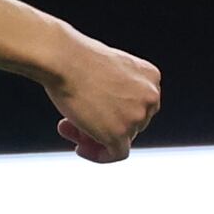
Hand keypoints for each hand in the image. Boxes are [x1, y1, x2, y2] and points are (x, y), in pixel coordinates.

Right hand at [44, 34, 158, 160]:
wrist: (63, 59)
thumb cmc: (75, 57)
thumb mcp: (108, 67)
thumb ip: (117, 87)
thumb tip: (109, 108)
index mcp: (150, 77)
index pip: (138, 104)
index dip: (113, 110)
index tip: (91, 109)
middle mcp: (151, 97)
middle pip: (130, 122)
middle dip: (101, 123)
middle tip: (73, 121)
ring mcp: (137, 116)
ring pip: (120, 138)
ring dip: (93, 135)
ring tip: (67, 127)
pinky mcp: (120, 133)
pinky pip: (117, 154)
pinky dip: (99, 156)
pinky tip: (80, 148)